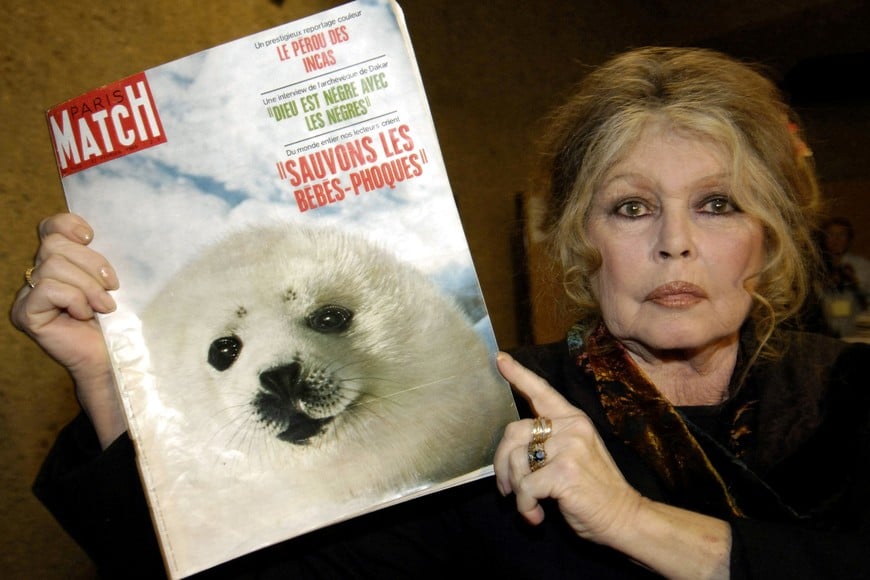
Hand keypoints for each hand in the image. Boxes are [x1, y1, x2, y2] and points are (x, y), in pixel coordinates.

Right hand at [10, 213, 124, 445]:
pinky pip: (49, 288)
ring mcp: (28, 296)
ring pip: (53, 265)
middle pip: (54, 244)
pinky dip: (75, 299)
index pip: (51, 228)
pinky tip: (85, 315)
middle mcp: (37, 276)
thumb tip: (93, 233)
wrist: (115, 357)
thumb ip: (99, 257)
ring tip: (104, 306)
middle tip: (112, 287)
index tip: (92, 236)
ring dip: (88, 286)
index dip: (69, 224)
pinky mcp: (26, 314)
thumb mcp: (112, 280)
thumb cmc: (119, 320)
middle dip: (91, 263)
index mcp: (58, 263)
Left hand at [493, 352, 642, 543]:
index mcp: (574, 420)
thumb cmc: (595, 490)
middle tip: (506, 487)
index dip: (518, 375)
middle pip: (513, 431)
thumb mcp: (575, 455)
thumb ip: (549, 444)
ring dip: (515, 489)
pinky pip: (525, 486)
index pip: (541, 391)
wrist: (624, 517)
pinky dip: (524, 505)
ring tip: (528, 504)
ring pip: (515, 460)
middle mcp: (571, 427)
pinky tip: (536, 514)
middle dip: (501, 463)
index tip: (500, 359)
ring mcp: (569, 448)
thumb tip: (511, 451)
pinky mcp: (563, 472)